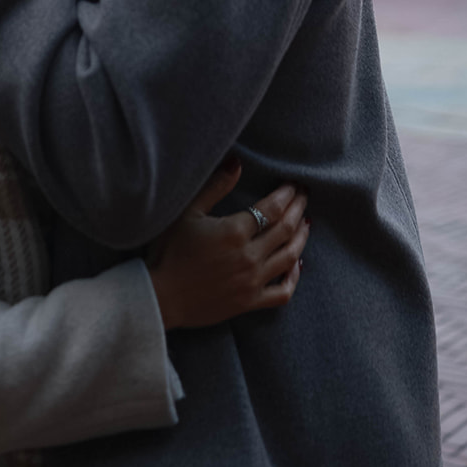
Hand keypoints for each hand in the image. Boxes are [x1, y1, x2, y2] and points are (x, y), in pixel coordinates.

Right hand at [147, 160, 307, 329]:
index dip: (287, 194)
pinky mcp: (250, 302)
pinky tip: (296, 264)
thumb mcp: (188, 211)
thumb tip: (237, 163)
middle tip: (305, 196)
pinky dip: (294, 277)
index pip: (272, 209)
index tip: (294, 185)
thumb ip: (216, 186)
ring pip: (290, 257)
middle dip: (298, 209)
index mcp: (234, 231)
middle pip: (285, 229)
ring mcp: (252, 281)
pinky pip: (283, 292)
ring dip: (301, 237)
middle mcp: (249, 256)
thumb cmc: (169, 250)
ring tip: (306, 222)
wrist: (161, 297)